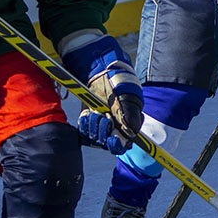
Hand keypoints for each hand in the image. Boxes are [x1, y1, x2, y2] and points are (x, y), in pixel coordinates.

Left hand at [62, 34, 144, 152]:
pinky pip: (84, 132)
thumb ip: (131, 114)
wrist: (101, 72)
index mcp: (128, 124)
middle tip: (102, 117)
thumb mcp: (127, 96)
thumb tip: (132, 133)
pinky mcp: (89, 122)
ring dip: (94, 127)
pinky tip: (86, 115)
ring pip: (95, 138)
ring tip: (94, 113)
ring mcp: (101, 126)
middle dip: (104, 132)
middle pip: (108, 143)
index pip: (124, 144)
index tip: (112, 139)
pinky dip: (84, 125)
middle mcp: (115, 128)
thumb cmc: (119, 83)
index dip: (118, 145)